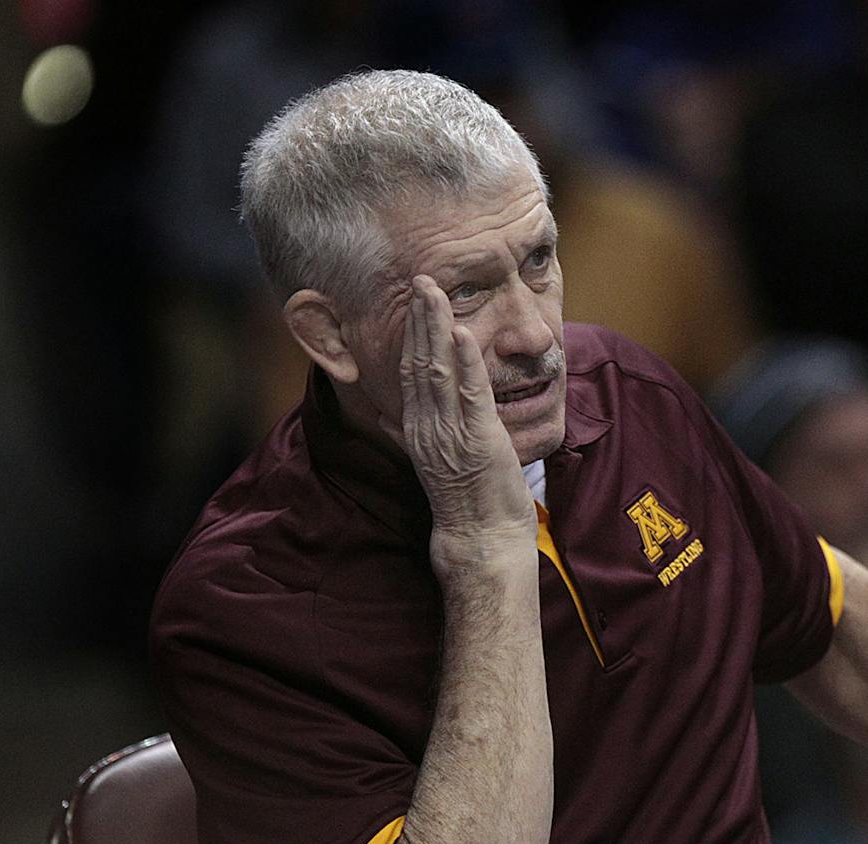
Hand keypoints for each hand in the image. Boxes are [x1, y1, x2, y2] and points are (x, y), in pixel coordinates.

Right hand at [394, 276, 533, 548]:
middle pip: (416, 361)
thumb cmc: (467, 501)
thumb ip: (410, 435)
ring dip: (436, 328)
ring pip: (437, 370)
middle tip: (420, 278)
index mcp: (417, 428)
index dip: (410, 332)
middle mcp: (426, 426)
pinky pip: (468, 394)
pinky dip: (465, 361)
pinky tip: (462, 332)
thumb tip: (387, 417)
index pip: (409, 370)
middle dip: (418, 318)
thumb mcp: (434, 461)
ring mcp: (449, 433)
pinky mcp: (477, 441)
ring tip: (434, 291)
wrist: (480, 540)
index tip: (414, 299)